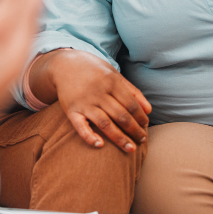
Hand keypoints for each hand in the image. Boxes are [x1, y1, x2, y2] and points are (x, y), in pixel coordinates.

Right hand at [29, 49, 150, 151]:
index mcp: (111, 81)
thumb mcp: (114, 74)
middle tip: (142, 140)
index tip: (145, 126)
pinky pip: (80, 126)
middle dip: (134, 130)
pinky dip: (89, 136)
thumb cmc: (93, 70)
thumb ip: (132, 91)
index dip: (141, 117)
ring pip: (105, 123)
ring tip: (130, 149)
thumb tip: (149, 110)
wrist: (63, 64)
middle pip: (121, 116)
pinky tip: (100, 145)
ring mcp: (84, 102)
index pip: (131, 104)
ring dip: (120, 138)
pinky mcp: (71, 110)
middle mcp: (98, 92)